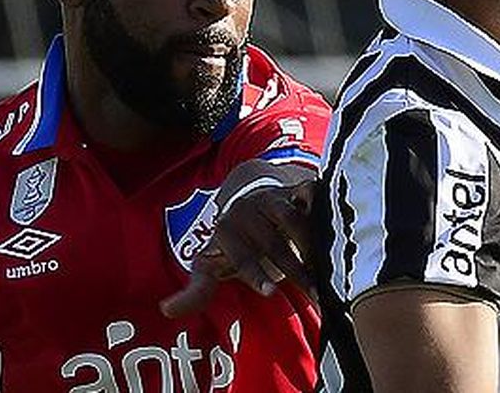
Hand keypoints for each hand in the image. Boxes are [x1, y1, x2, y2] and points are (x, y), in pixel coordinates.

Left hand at [160, 159, 315, 317]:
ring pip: (293, 220)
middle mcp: (247, 211)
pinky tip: (333, 227)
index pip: (242, 256)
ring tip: (327, 270)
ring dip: (310, 246)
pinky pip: (309, 194)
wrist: (248, 196)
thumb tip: (165, 310)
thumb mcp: (210, 265)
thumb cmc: (232, 244)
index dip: (255, 274)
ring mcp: (273, 198)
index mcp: (225, 231)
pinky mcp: (296, 189)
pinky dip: (320, 206)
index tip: (270, 293)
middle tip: (314, 293)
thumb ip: (196, 291)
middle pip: (273, 243)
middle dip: (293, 269)